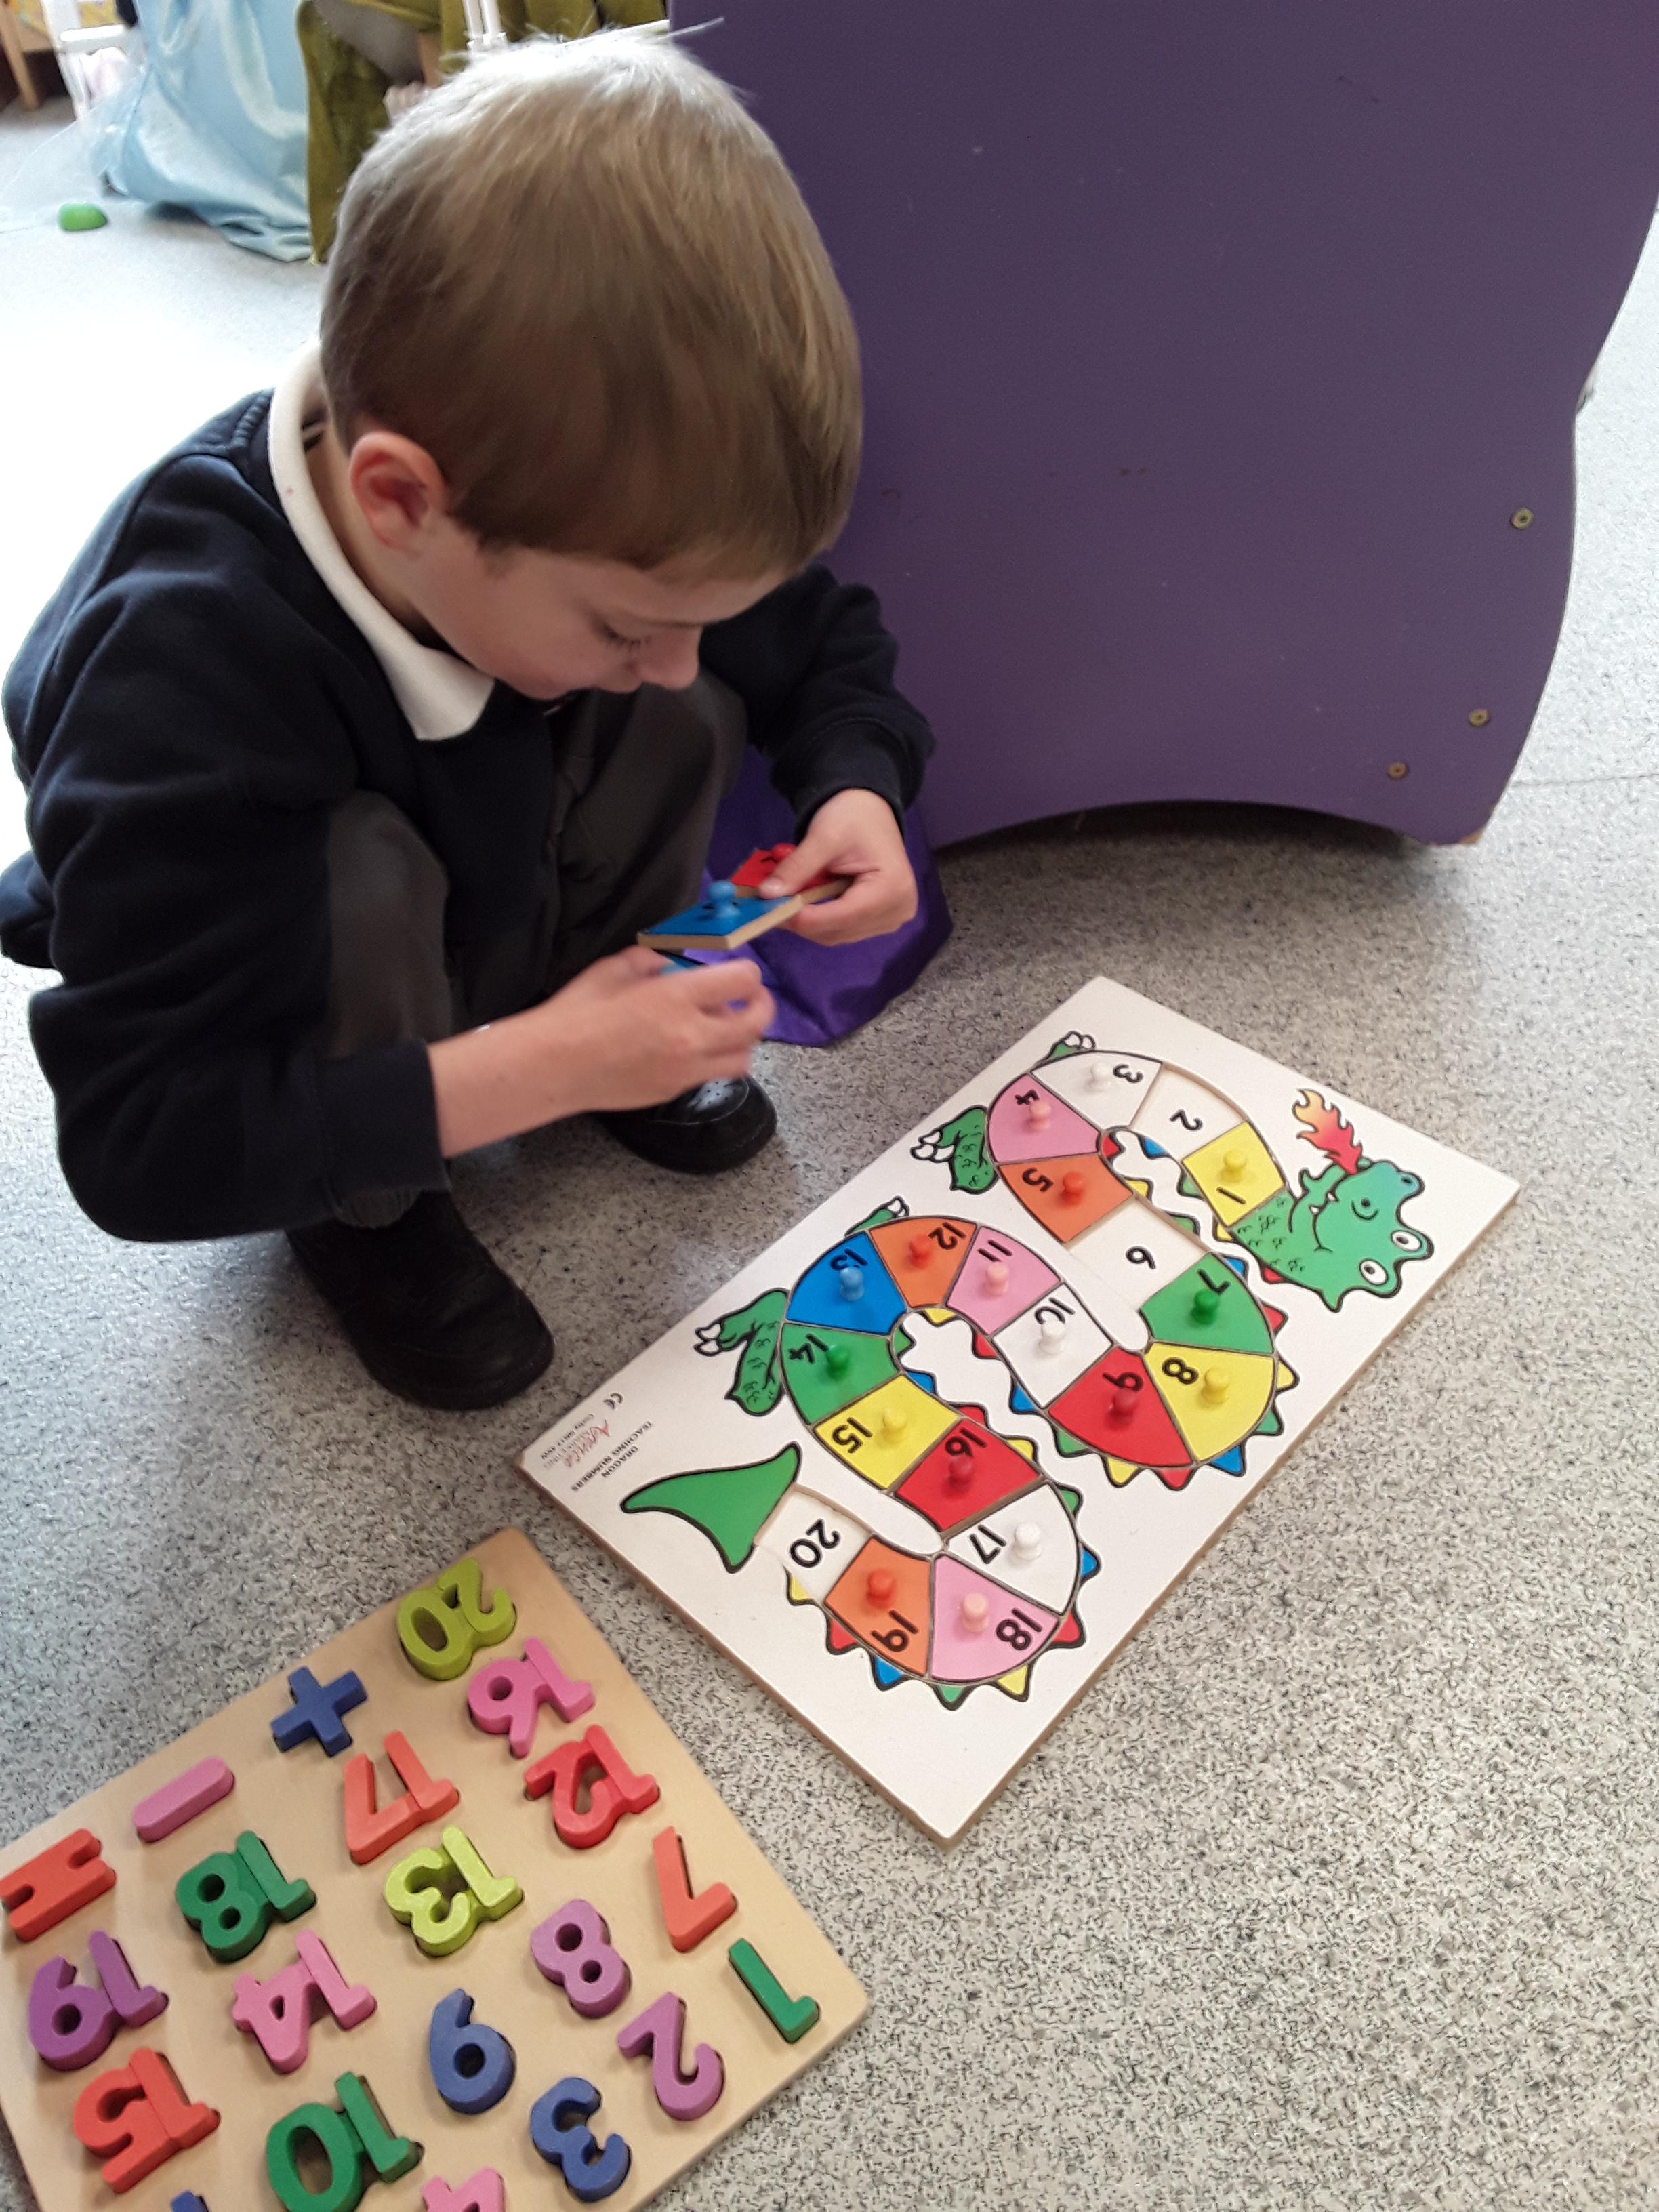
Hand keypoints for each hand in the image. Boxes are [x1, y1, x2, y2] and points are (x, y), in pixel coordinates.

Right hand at [429, 947, 773, 1153]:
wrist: (554, 1066)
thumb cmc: (577, 1012)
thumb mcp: (613, 968)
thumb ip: (649, 961)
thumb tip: (668, 965)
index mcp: (678, 997)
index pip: (742, 980)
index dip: (746, 972)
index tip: (737, 971)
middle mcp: (692, 1035)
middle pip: (756, 1023)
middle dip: (761, 1006)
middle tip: (751, 999)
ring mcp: (687, 1069)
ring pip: (743, 1058)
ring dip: (741, 1040)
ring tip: (723, 1030)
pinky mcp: (675, 1091)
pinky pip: (711, 1075)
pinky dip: (712, 1061)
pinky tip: (690, 1050)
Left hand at [760, 788, 918, 946]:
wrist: (869, 811)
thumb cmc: (852, 817)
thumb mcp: (823, 837)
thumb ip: (797, 868)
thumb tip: (767, 895)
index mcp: (892, 889)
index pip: (843, 916)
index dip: (805, 918)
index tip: (770, 911)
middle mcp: (897, 911)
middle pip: (838, 931)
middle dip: (802, 921)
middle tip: (768, 907)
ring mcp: (890, 919)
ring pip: (837, 935)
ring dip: (808, 922)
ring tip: (784, 902)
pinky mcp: (880, 921)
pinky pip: (842, 930)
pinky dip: (819, 920)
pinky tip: (805, 904)